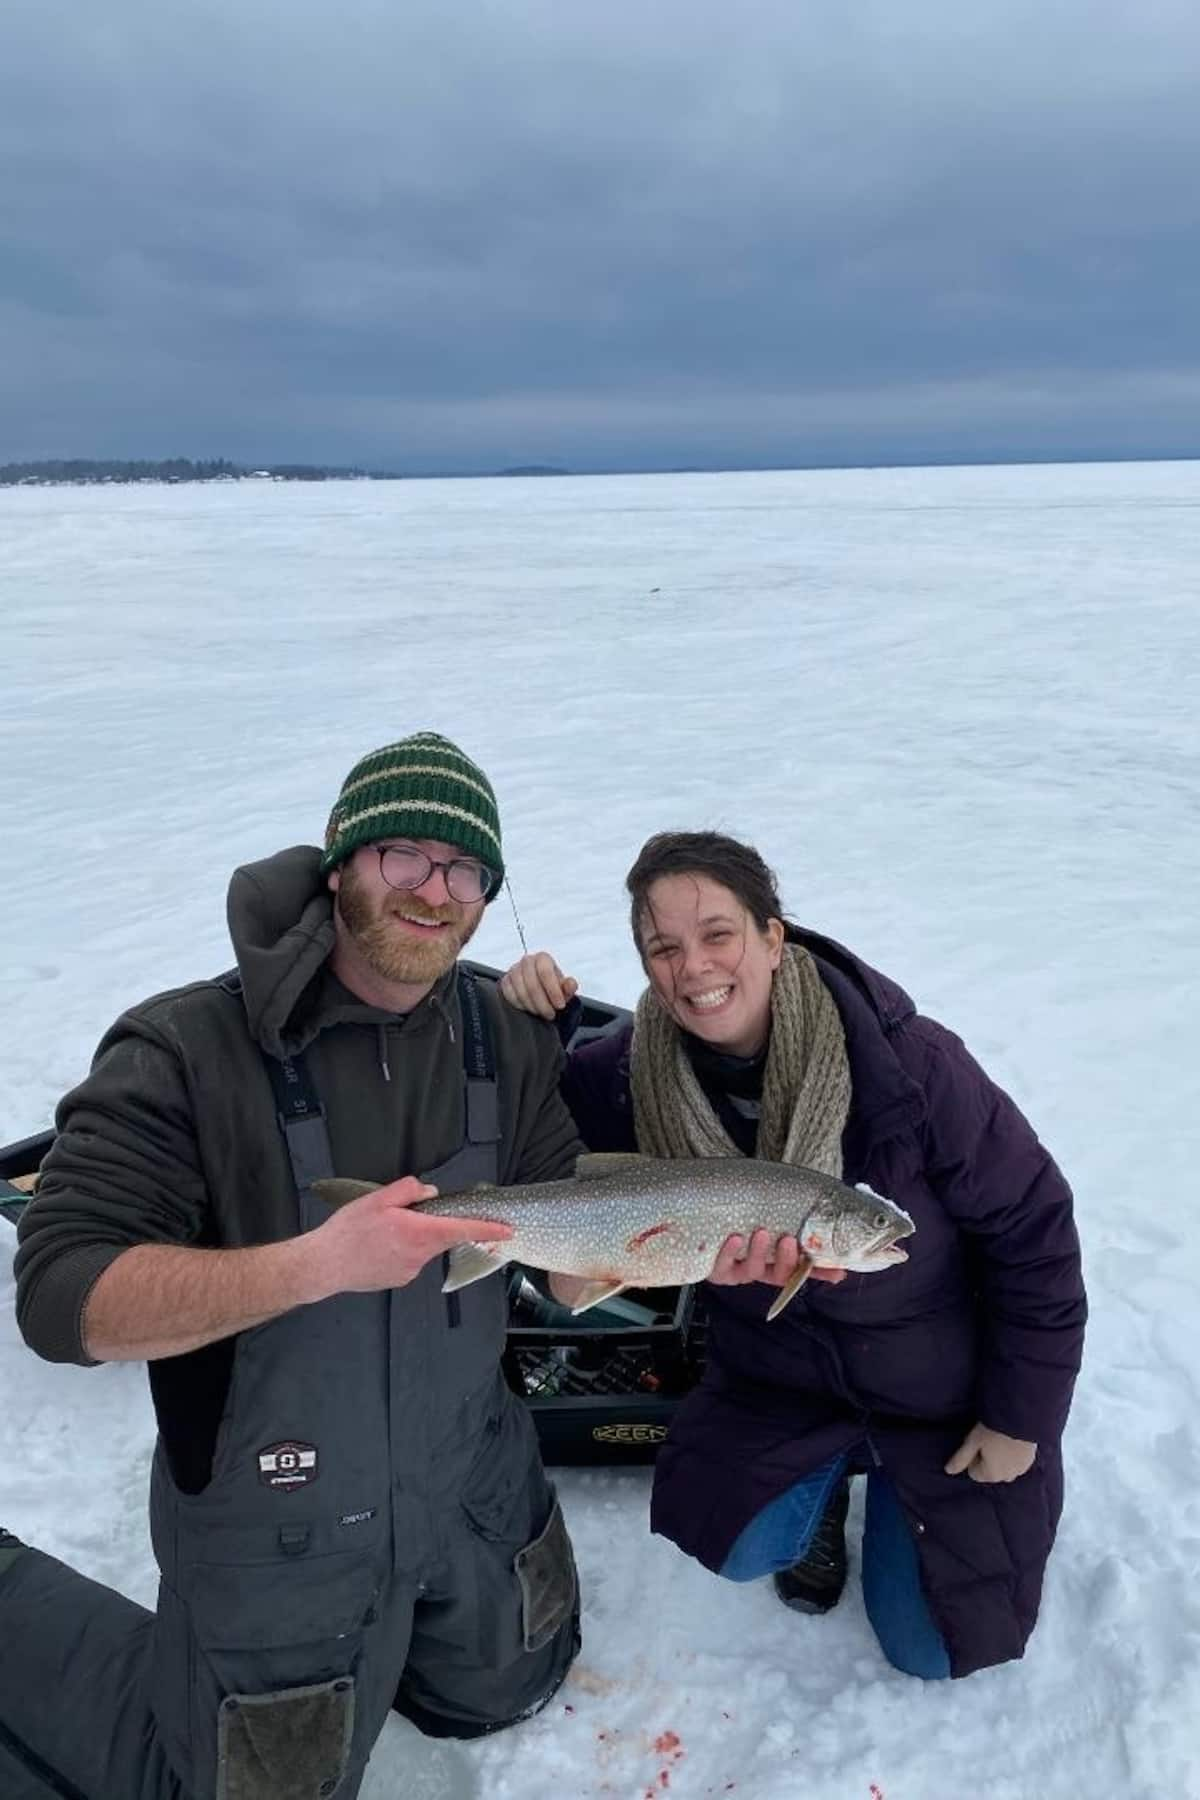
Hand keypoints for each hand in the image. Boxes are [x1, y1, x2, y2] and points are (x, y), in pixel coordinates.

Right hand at [308, 1177, 513, 1296]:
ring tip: (379, 1232)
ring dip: (411, 1237)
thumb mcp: (377, 1198)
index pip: (462, 1229)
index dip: (487, 1229)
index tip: (507, 1230)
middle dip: (429, 1224)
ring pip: (422, 1247)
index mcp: (419, 1232)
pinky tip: (376, 1247)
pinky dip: (399, 1250)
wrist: (324, 1265)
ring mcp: (410, 1271)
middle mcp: (420, 1255)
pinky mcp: (399, 1279)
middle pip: (439, 1236)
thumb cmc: (349, 1231)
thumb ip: (408, 1190)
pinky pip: (409, 1259)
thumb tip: (429, 1193)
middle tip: (400, 1215)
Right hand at [498, 952, 578, 1019]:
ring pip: (520, 990)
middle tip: (550, 1014)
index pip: (545, 972)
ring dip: (532, 1005)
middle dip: (542, 1003)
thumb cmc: (553, 988)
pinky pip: (509, 994)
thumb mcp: (565, 989)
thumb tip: (571, 984)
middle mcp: (527, 961)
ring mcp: (514, 970)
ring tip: (541, 1012)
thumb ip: (569, 986)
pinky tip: (529, 1008)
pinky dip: (520, 1004)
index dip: (553, 991)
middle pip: (532, 983)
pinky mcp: (505, 981)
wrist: (541, 990)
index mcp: (543, 958)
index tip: (560, 1005)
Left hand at [707, 1230, 846, 1288]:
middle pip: (778, 1273)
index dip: (819, 1272)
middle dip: (786, 1259)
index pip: (804, 1270)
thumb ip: (804, 1235)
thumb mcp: (778, 1223)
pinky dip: (728, 1252)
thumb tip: (842, 1257)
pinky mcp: (716, 1269)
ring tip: (761, 1233)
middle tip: (789, 1240)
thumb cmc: (748, 1218)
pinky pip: (721, 1265)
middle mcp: (761, 1270)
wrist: (707, 1212)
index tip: (834, 1269)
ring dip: (758, 1252)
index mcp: (778, 1263)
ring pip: (751, 1269)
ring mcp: (738, 1270)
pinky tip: (734, 1237)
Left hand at [945, 1423, 1035, 1483]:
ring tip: (1000, 1439)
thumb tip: (948, 1471)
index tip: (976, 1443)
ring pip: (1004, 1469)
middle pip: (990, 1472)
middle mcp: (1006, 1477)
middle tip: (988, 1440)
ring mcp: (1020, 1470)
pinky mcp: (1030, 1461)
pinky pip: (1016, 1463)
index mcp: (991, 1475)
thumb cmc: (992, 1429)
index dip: (973, 1457)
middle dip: (987, 1460)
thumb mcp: (972, 1442)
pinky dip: (1013, 1456)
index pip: (974, 1473)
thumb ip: (960, 1459)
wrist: (1020, 1418)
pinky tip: (1011, 1441)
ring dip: (1001, 1459)